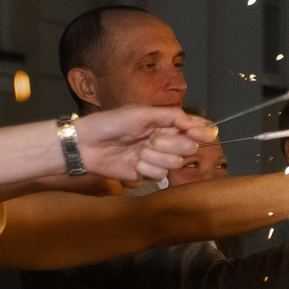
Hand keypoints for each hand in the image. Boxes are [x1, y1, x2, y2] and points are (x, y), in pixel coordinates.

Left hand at [75, 105, 213, 181]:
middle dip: (172, 144)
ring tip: (138, 152)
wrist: (86, 144)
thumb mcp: (143, 113)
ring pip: (175, 162)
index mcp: (164, 123)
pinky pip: (160, 174)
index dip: (200, 131)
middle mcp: (164, 140)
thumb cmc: (111, 123)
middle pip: (188, 147)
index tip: (200, 134)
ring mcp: (156, 158)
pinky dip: (146, 168)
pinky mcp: (146, 173)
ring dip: (156, 157)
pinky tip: (133, 163)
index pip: (193, 128)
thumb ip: (173, 117)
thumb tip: (202, 123)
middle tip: (152, 140)